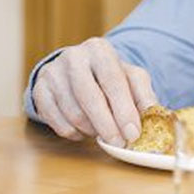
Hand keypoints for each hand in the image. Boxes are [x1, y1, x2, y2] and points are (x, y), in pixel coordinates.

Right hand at [31, 37, 156, 145]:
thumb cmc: (107, 76)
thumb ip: (144, 94)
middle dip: (106, 124)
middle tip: (118, 143)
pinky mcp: (40, 90)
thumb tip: (153, 114)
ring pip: (73, 112)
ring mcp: (53, 73)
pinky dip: (73, 133)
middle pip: (89, 96)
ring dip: (91, 130)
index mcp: (99, 49)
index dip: (123, 109)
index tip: (133, 133)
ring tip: (102, 132)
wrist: (75, 70)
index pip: (112, 80)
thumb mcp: (130, 78)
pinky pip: (56, 121)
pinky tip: (83, 130)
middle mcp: (73, 57)